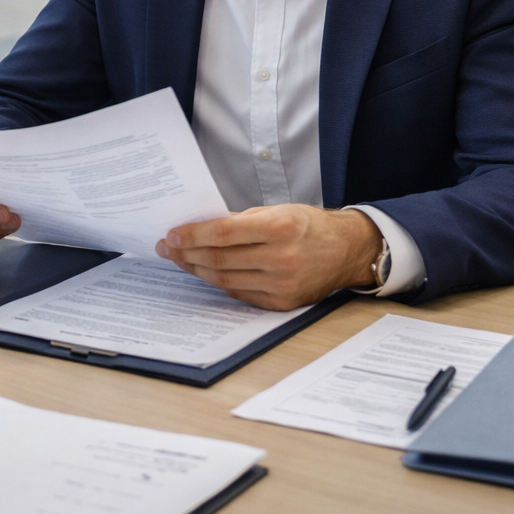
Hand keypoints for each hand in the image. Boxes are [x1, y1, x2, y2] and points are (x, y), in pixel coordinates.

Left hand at [155, 204, 381, 309]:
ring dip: (197, 269)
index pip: (223, 234)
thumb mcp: (276, 211)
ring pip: (225, 280)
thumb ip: (238, 220)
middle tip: (168, 248)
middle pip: (219, 259)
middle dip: (187, 253)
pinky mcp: (282, 303)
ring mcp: (282, 284)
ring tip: (181, 259)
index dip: (192, 235)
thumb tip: (198, 225)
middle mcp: (282, 258)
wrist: (346, 251)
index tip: (172, 235)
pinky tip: (206, 272)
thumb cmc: (308, 226)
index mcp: (280, 228)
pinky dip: (219, 283)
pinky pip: (240, 294)